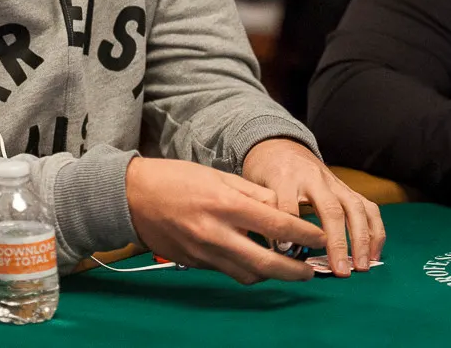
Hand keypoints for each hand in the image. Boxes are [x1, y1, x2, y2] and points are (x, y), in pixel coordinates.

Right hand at [125, 156, 325, 284]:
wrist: (130, 197)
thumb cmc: (174, 179)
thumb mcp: (216, 175)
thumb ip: (251, 193)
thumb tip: (281, 208)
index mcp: (224, 205)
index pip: (277, 224)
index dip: (304, 234)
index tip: (320, 237)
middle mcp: (216, 233)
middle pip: (268, 263)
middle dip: (296, 271)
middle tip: (310, 270)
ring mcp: (204, 253)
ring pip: (249, 275)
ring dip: (271, 274)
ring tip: (284, 265)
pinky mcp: (195, 264)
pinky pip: (228, 272)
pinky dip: (245, 269)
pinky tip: (253, 259)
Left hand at [242, 139, 384, 276]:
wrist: (281, 147)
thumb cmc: (267, 173)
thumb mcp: (256, 187)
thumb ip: (266, 213)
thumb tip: (279, 248)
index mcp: (285, 177)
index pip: (288, 202)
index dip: (289, 227)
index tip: (289, 250)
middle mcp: (314, 179)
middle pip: (330, 209)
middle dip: (337, 242)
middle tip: (340, 271)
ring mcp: (334, 183)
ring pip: (355, 208)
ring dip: (362, 240)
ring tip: (361, 267)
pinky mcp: (347, 189)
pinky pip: (368, 208)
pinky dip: (375, 232)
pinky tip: (373, 255)